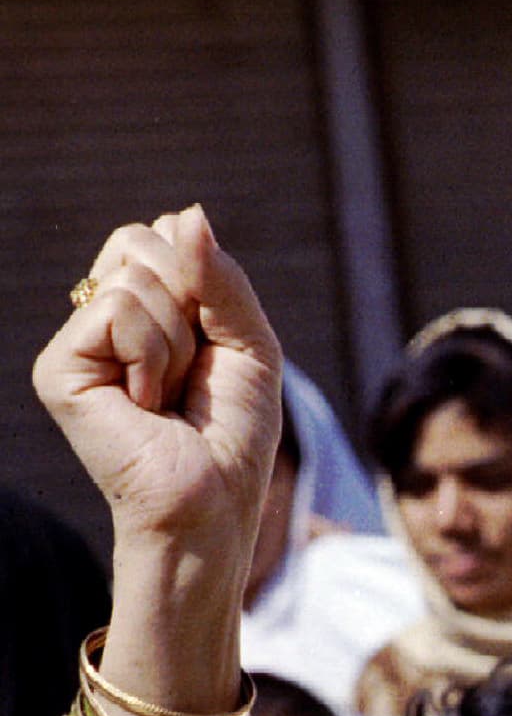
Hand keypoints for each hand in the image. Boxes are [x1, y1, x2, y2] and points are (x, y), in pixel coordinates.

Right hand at [33, 207, 282, 569]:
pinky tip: (145, 402)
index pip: (169, 232)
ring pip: (136, 274)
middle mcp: (105, 314)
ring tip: (167, 394)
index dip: (209, 279)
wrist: (213, 501)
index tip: (215, 342)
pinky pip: (116, 308)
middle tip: (190, 371)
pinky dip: (152, 353)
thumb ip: (221, 276)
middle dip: (192, 301)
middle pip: (145, 239)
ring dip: (177, 340)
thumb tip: (189, 214)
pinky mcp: (58, 366)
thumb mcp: (250, 340)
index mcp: (148, 303)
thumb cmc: (234, 430)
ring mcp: (78, 339)